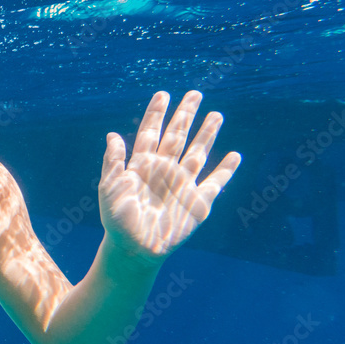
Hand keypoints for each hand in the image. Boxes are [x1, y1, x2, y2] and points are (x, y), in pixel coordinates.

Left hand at [99, 91, 240, 262]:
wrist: (134, 249)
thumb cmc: (117, 221)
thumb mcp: (110, 189)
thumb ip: (113, 162)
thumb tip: (113, 135)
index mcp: (142, 165)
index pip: (151, 132)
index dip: (156, 114)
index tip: (163, 94)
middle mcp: (164, 170)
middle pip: (177, 136)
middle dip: (186, 115)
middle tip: (195, 93)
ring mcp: (182, 185)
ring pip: (198, 153)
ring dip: (207, 134)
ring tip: (216, 115)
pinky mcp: (197, 203)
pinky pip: (215, 182)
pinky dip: (226, 170)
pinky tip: (234, 156)